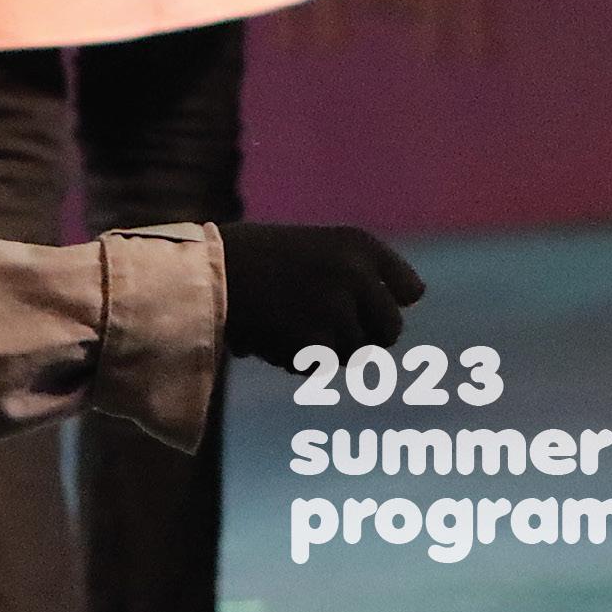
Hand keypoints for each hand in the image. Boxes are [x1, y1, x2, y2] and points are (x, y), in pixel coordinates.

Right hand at [217, 221, 425, 371]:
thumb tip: (406, 306)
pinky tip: (268, 339)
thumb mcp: (310, 249)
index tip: (359, 307)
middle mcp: (357, 272)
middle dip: (360, 338)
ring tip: (285, 329)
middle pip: (389, 331)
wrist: (201, 272)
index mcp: (358, 243)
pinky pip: (321, 367)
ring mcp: (338, 307)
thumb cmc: (248, 259)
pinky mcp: (315, 339)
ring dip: (323, 351)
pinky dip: (296, 361)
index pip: (409, 291)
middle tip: (323, 333)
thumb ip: (352, 276)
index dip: (385, 304)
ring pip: (354, 354)